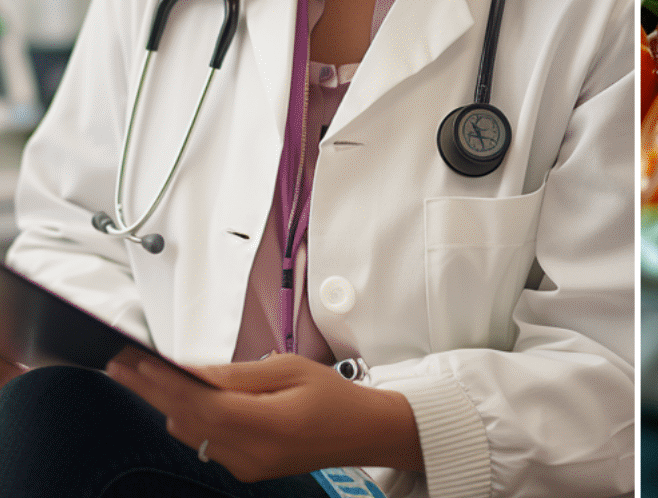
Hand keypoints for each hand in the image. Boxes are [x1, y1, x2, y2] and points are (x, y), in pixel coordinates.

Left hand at [106, 351, 423, 480]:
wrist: (362, 432)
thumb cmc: (333, 396)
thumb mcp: (290, 369)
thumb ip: (238, 374)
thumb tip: (191, 371)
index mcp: (271, 424)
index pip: (203, 404)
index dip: (164, 383)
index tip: (135, 362)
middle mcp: (254, 453)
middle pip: (186, 421)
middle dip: (150, 391)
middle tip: (121, 366)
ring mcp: (247, 466)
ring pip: (191, 434)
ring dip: (166, 405)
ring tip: (143, 377)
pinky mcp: (245, 470)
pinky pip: (206, 443)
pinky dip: (189, 419)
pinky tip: (181, 399)